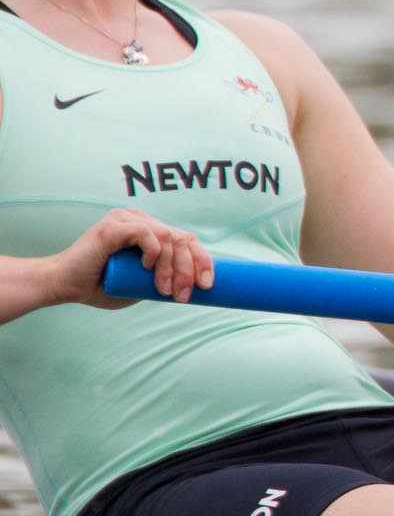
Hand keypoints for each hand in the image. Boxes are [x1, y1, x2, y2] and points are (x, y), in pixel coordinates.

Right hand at [46, 208, 212, 309]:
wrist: (64, 286)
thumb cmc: (101, 286)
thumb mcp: (140, 285)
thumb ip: (162, 279)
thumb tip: (194, 287)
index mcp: (150, 231)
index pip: (186, 240)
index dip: (203, 261)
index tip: (207, 286)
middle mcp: (141, 220)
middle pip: (182, 238)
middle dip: (190, 269)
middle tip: (184, 295)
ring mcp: (127, 220)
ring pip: (168, 237)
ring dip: (172, 267)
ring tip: (164, 290)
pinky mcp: (113, 226)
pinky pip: (146, 232)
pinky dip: (154, 251)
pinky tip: (147, 268)